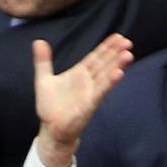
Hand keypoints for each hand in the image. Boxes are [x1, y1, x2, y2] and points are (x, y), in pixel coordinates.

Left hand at [34, 33, 134, 166]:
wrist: (51, 130)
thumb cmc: (50, 107)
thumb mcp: (43, 79)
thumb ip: (43, 61)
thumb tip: (39, 41)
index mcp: (79, 73)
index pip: (96, 57)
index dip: (106, 47)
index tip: (118, 36)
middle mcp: (88, 81)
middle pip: (104, 64)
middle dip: (115, 53)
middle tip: (127, 42)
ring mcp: (91, 92)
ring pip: (106, 76)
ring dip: (117, 65)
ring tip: (128, 54)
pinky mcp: (90, 104)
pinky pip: (101, 91)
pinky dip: (110, 82)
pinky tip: (119, 73)